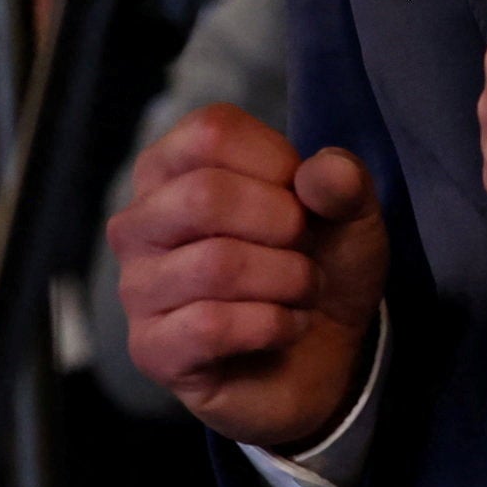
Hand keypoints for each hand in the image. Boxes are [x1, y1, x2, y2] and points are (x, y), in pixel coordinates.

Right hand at [107, 104, 386, 451]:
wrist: (322, 353)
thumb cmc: (315, 263)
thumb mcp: (348, 213)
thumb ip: (344, 182)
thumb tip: (323, 173)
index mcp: (172, 166)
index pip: (211, 133)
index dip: (277, 163)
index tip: (302, 198)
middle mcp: (139, 221)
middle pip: (204, 194)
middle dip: (284, 225)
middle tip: (306, 250)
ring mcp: (137, 287)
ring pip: (214, 265)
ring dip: (287, 280)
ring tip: (302, 291)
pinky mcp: (151, 349)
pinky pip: (210, 326)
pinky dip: (272, 325)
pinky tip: (284, 328)